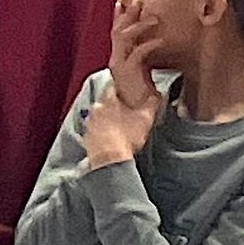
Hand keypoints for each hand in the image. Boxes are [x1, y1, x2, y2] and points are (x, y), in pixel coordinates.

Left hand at [81, 49, 161, 166]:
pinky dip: (101, 130)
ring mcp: (89, 122)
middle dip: (114, 103)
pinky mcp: (87, 136)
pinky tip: (110, 136)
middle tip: (124, 109)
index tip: (126, 89)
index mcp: (109, 100)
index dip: (120, 87)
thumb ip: (152, 103)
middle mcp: (96, 108)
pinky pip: (94, 129)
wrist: (111, 159)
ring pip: (98, 115)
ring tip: (118, 125)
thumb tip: (156, 95)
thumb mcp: (146, 118)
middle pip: (105, 100)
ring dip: (106, 117)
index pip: (112, 86)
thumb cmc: (127, 137)